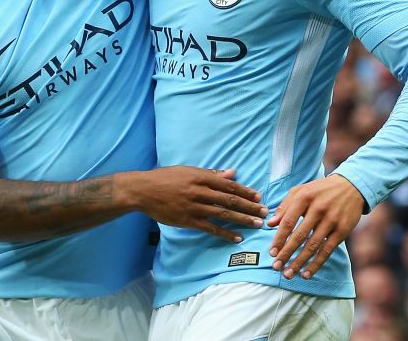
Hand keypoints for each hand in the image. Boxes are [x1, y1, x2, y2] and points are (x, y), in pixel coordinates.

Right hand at [121, 167, 267, 242]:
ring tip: (256, 224)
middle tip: (264, 212)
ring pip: (223, 214)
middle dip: (249, 206)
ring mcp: (194, 207)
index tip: (259, 197)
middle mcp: (200, 191)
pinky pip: (211, 228)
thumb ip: (210, 173)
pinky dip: (225, 233)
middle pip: (230, 199)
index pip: (229, 185)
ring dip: (242, 219)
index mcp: (201, 176)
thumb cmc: (165, 178)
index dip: (245, 191)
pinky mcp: (188, 220)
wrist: (143, 190)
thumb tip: (232, 173)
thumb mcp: (188, 170)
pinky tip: (237, 237)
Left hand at [267, 174, 364, 278]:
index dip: (279, 239)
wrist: (351, 187)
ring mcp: (331, 220)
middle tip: (276, 267)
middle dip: (286, 254)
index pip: (288, 222)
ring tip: (288, 274)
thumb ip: (284, 206)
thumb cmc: (320, 190)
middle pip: (299, 236)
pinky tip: (306, 273)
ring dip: (299, 262)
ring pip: (312, 246)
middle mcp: (318, 209)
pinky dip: (316, 264)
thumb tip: (270, 224)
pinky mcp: (342, 230)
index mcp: (304, 197)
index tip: (271, 253)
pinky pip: (327, 250)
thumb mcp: (300, 191)